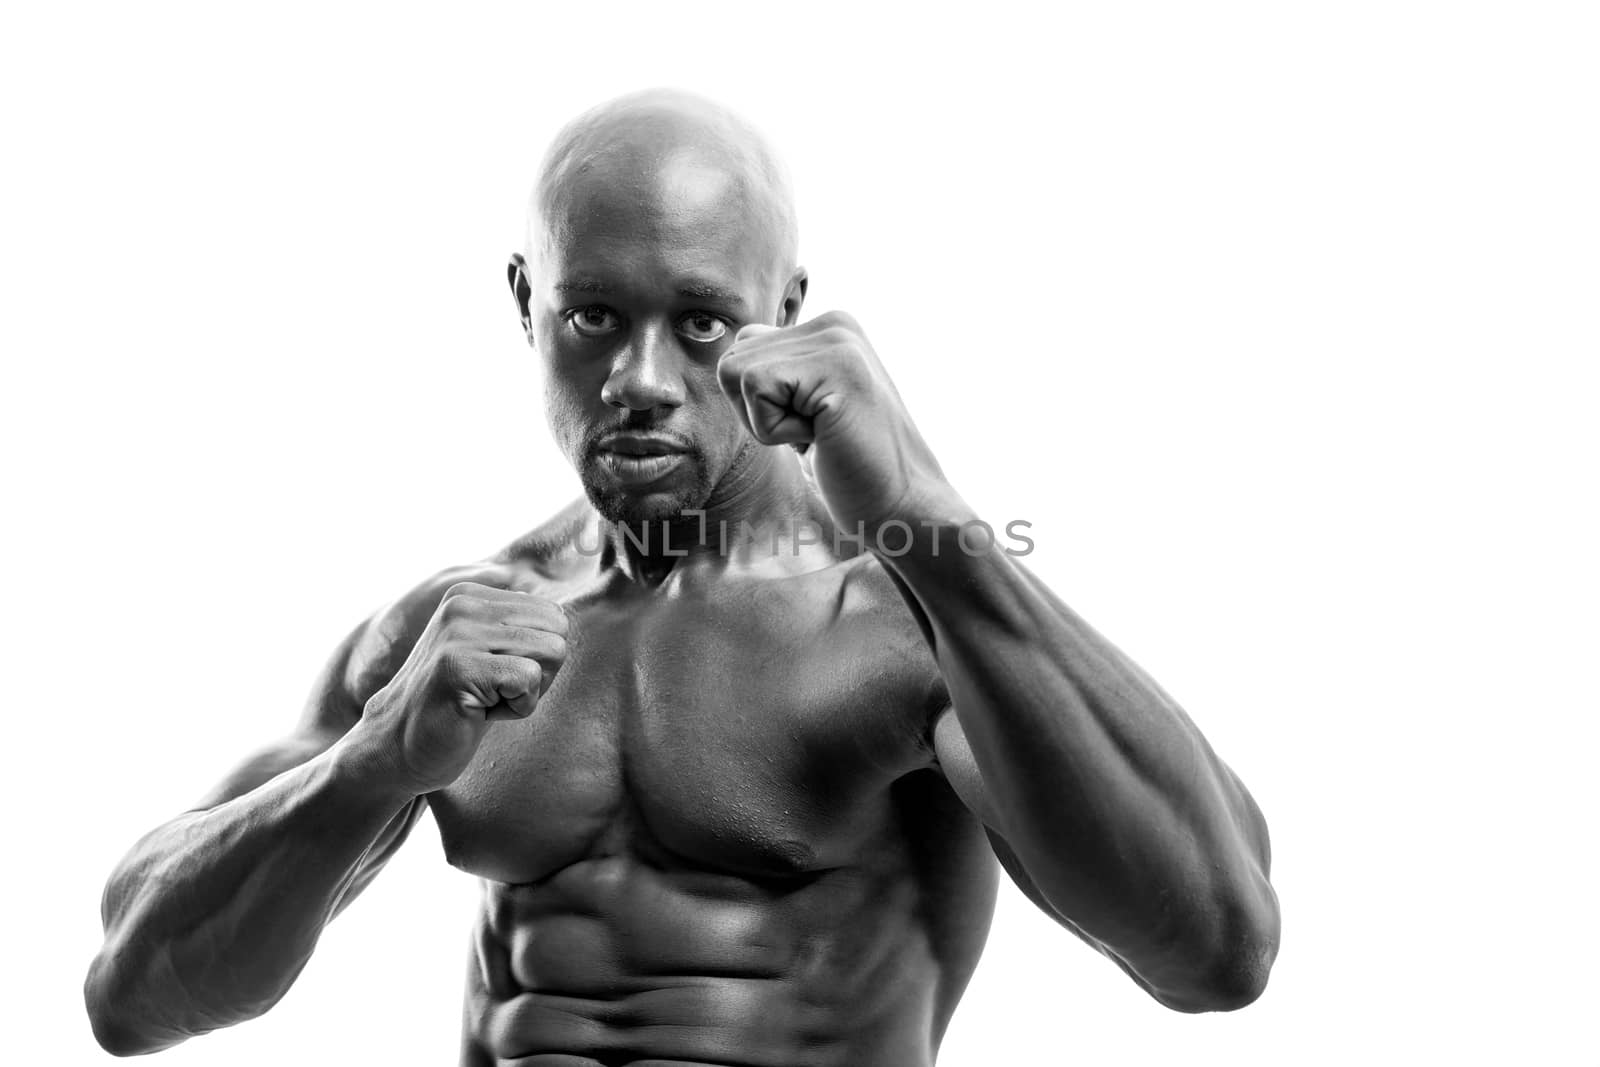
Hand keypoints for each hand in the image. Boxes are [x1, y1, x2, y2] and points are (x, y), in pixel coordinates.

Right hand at [353, 582, 567, 794]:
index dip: (538, 658)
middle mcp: (464, 604)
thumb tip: (566, 620)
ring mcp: (459, 633)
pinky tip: (479, 713)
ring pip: (551, 653)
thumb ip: (521, 630)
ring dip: (527, 692)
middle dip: (539, 674)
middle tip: (494, 692)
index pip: (554, 616)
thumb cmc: (456, 705)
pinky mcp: (458, 666)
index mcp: (472, 595)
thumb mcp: (488, 653)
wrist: (396, 748)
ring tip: (484, 701)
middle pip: (558, 632)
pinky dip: (516, 708)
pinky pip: (529, 680)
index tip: (497, 677)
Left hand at [717, 311, 950, 532]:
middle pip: (731, 360)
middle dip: (756, 413)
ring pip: (736, 372)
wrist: (903, 506)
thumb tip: (730, 358)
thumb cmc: (851, 468)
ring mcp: (838, 339)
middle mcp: (833, 323)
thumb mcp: (806, 408)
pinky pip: (756, 388)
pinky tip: (823, 436)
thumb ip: (777, 373)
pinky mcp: (837, 364)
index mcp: (827, 329)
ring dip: (767, 422)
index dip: (758, 406)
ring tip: (821, 433)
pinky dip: (776, 429)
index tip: (811, 426)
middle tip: (814, 434)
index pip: (742, 351)